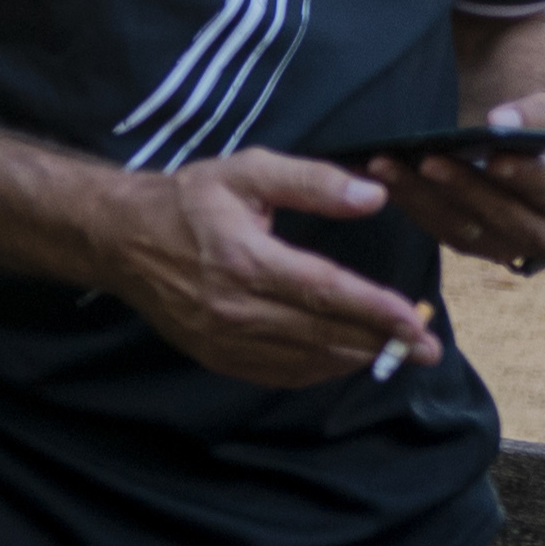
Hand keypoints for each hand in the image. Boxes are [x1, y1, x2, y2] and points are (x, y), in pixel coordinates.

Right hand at [113, 150, 447, 387]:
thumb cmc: (186, 200)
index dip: (378, 310)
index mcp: (245, 259)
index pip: (327, 292)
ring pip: (306, 358)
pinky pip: (277, 373)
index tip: (418, 321)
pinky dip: (317, 370)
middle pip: (324, 333)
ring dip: (355, 358)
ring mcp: (222, 337)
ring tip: (392, 352)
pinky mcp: (213, 354)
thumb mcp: (246, 172)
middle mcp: (235, 307)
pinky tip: (341, 359)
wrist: (117, 237)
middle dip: (382, 342)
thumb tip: (372, 196)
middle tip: (427, 348)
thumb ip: (312, 181)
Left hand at [363, 98, 544, 281]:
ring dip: (422, 197)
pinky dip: (411, 204)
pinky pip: (442, 230)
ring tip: (386, 166)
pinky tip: (381, 179)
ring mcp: (513, 247)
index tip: (497, 159)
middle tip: (428, 161)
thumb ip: (541, 116)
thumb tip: (499, 121)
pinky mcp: (480, 246)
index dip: (528, 176)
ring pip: (466, 229)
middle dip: (463, 187)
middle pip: (505, 215)